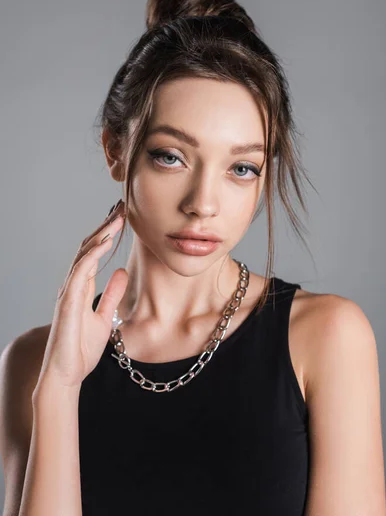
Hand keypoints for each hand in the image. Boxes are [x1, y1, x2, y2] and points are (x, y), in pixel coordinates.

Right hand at [35, 200, 128, 391]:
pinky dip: (93, 253)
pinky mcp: (68, 299)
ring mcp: (69, 291)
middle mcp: (73, 285)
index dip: (107, 235)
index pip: (94, 254)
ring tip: (116, 217)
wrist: (66, 375)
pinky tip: (106, 241)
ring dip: (101, 234)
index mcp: (82, 288)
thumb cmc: (81, 349)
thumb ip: (110, 295)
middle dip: (105, 227)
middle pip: (89, 248)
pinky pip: (81, 270)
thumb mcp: (104, 318)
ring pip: (84, 254)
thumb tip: (120, 272)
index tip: (122, 219)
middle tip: (120, 208)